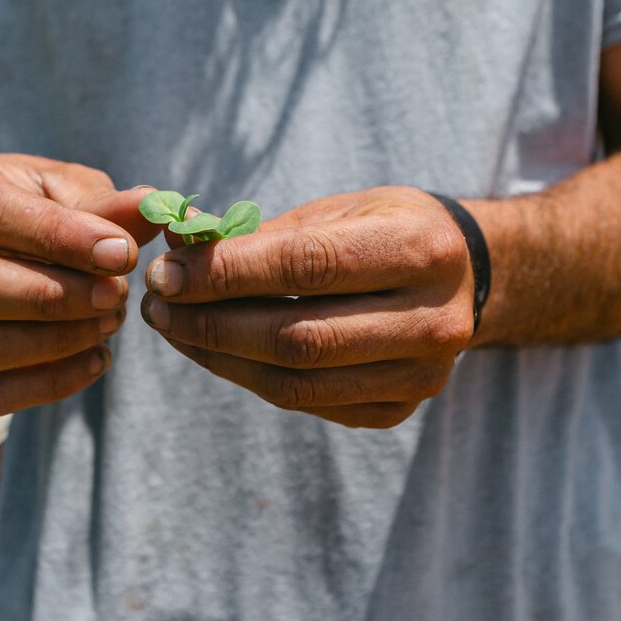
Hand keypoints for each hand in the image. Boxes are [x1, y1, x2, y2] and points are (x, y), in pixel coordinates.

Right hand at [0, 152, 160, 414]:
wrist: (15, 237)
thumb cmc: (46, 204)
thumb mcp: (75, 190)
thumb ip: (107, 205)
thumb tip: (150, 209)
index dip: (58, 239)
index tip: (122, 253)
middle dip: (50, 299)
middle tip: (117, 295)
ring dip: (52, 343)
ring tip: (111, 323)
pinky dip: (47, 385)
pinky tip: (97, 360)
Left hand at [141, 187, 474, 428]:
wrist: (464, 276)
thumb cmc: (386, 230)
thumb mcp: (339, 210)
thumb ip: (263, 233)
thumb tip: (175, 245)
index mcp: (421, 249)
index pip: (307, 266)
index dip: (228, 273)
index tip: (166, 271)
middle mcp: (432, 320)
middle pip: (298, 336)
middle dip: (212, 322)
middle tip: (156, 304)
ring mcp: (420, 375)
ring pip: (297, 381)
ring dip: (219, 357)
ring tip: (172, 328)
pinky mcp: (398, 410)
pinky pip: (308, 401)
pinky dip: (250, 377)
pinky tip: (214, 349)